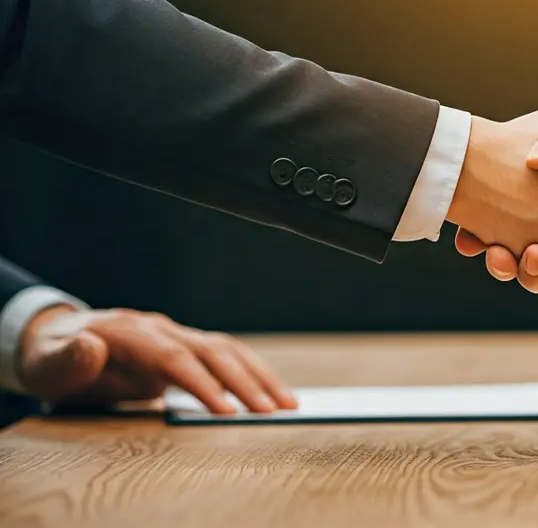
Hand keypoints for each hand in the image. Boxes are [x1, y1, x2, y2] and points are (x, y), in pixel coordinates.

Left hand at [18, 305, 296, 413]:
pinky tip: (272, 394)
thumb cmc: (54, 360)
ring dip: (261, 376)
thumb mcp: (47, 364)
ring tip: (288, 404)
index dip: (203, 383)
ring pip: (229, 350)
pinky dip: (254, 373)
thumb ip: (67, 358)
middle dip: (247, 382)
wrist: (61, 340)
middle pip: (213, 351)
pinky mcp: (188, 347)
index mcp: (130, 332)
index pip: (175, 357)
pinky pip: (228, 357)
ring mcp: (178, 335)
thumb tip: (90, 347)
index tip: (227, 412)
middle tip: (276, 412)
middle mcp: (162, 328)